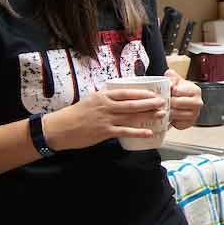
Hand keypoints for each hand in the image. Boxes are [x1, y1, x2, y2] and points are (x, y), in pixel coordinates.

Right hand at [42, 88, 166, 150]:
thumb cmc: (75, 114)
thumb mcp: (90, 100)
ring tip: (161, 115)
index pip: (126, 93)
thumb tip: (119, 98)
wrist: (60, 128)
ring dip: (148, 115)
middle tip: (163, 102)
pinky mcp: (105, 132)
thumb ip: (105, 99)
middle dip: (149, 103)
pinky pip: (125, 131)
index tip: (153, 93)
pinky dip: (138, 131)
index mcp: (103, 96)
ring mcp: (106, 119)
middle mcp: (106, 106)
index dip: (141, 93)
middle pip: (132, 104)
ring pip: (131, 116)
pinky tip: (148, 132)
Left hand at [166, 70, 201, 129]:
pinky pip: (175, 123)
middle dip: (166, 101)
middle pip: (176, 103)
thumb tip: (170, 84)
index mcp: (195, 91)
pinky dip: (169, 120)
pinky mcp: (189, 124)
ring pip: (174, 114)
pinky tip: (167, 114)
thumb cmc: (180, 90)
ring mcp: (194, 115)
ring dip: (166, 111)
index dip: (167, 91)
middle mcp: (198, 103)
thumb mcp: (176, 80)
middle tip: (160, 100)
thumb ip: (171, 77)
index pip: (177, 91)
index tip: (163, 91)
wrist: (185, 100)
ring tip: (162, 107)